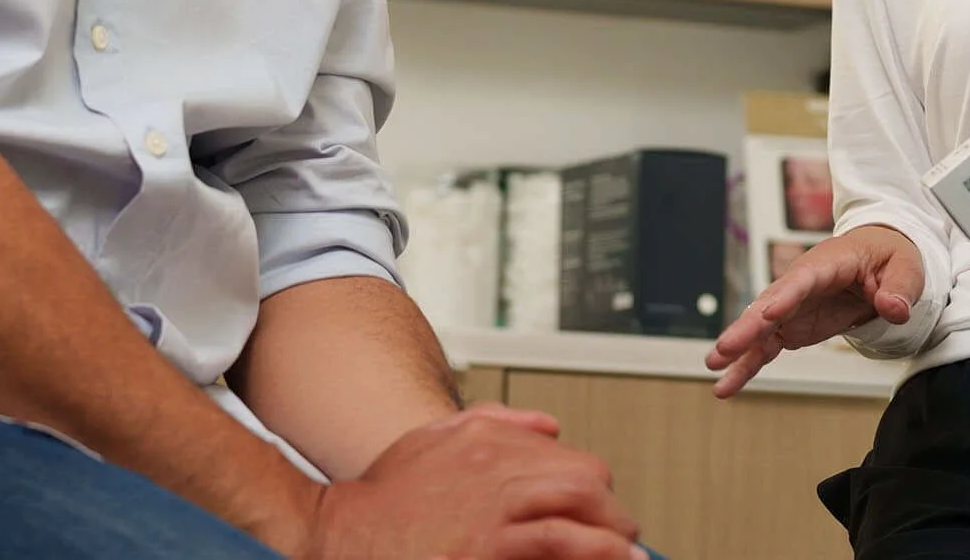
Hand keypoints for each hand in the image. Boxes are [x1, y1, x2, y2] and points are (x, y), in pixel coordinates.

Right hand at [303, 402, 644, 559]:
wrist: (342, 538)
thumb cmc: (384, 499)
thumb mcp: (432, 440)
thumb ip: (494, 422)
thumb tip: (550, 424)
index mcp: (485, 438)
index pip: (563, 454)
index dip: (588, 486)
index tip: (596, 509)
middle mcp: (495, 464)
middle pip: (582, 475)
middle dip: (608, 508)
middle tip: (619, 534)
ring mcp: (494, 506)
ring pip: (579, 502)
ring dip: (612, 532)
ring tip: (627, 554)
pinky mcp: (489, 546)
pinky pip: (559, 541)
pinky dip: (596, 549)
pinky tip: (614, 559)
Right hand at [704, 225, 923, 398]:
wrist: (878, 258)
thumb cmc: (888, 256)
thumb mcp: (906, 266)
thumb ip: (900, 288)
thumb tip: (893, 308)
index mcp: (827, 262)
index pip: (803, 279)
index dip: (786, 296)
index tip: (768, 313)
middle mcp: (801, 282)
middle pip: (770, 303)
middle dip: (747, 326)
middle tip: (726, 347)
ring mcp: (793, 305)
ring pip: (760, 327)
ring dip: (739, 348)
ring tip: (715, 369)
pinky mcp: (791, 324)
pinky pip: (766, 344)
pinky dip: (748, 362)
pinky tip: (729, 382)